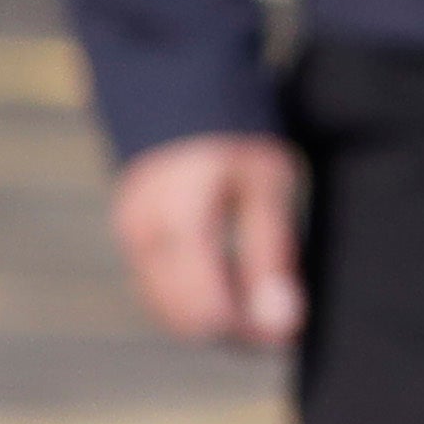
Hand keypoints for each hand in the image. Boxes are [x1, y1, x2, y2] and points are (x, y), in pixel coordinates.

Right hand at [109, 132, 306, 349]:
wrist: (179, 87)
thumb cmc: (235, 134)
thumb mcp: (269, 186)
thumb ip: (271, 257)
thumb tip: (282, 326)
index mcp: (181, 225)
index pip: (209, 316)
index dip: (253, 335)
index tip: (292, 331)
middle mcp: (145, 238)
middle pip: (188, 321)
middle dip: (238, 332)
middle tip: (284, 321)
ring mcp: (131, 239)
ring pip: (170, 311)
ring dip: (216, 318)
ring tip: (264, 300)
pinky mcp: (131, 238)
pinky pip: (159, 290)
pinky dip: (195, 298)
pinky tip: (231, 282)